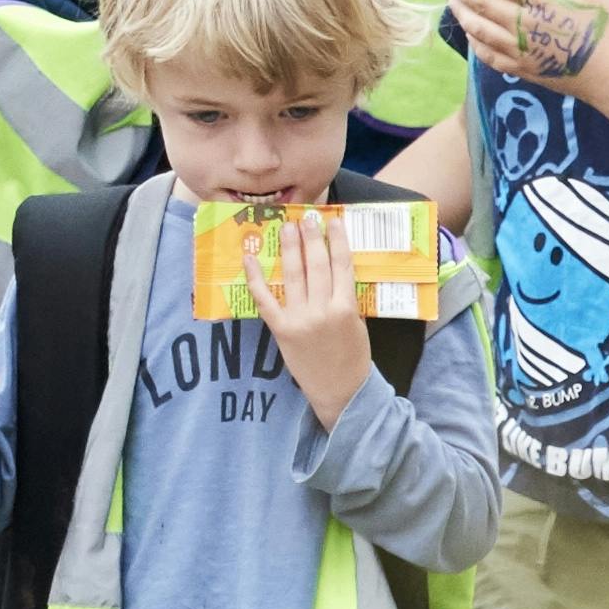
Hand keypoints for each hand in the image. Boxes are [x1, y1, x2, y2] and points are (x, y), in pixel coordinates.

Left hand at [258, 210, 371, 420]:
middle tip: (306, 217)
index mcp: (346, 307)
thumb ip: (346, 298)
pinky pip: (265, 299)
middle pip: (316, 265)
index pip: (341, 265)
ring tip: (286, 228)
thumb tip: (333, 269)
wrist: (340, 391)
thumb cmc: (353, 357)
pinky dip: (255, 278)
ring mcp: (299, 319)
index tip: (333, 221)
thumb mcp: (359, 324)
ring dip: (289, 249)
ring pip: (293, 276)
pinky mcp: (280, 329)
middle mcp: (322, 310)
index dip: (337, 240)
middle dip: (311, 238)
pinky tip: (250, 258)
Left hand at [447, 0, 608, 90]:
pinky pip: (487, 55)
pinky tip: (469, 33)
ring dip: (461, 12)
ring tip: (452, 0)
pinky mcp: (520, 68)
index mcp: (540, 0)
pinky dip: (473, 42)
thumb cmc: (604, 28)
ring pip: (478, 28)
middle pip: (480, 2)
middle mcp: (523, 24)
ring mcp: (519, 48)